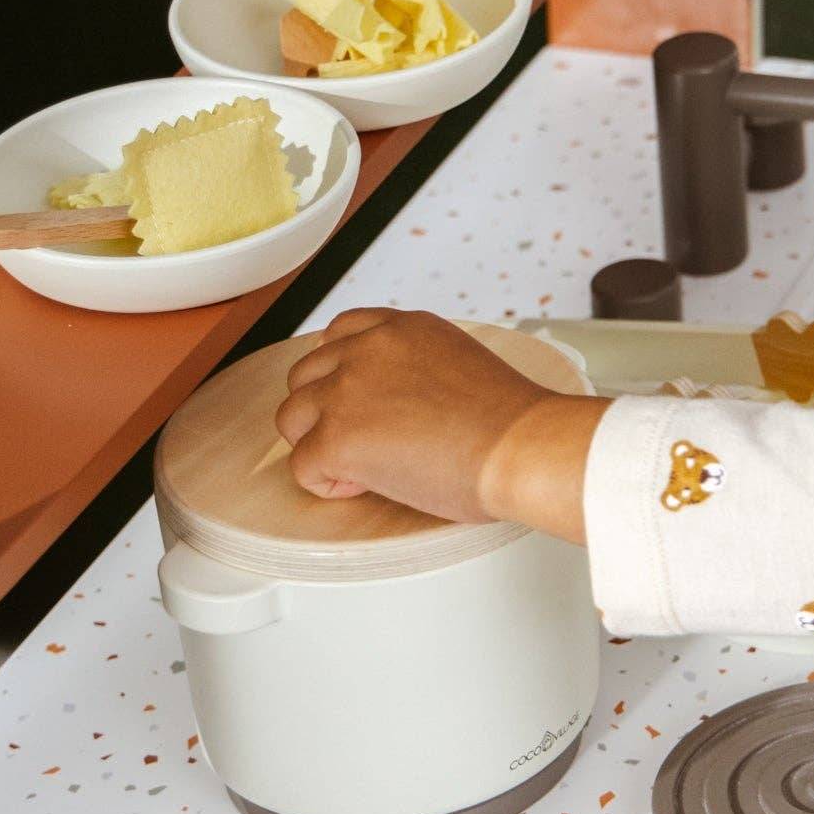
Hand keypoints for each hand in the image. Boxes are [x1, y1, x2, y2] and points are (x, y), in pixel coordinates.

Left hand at [273, 309, 603, 539]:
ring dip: (318, 444)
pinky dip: (328, 484)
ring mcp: (347, 391)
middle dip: (325, 410)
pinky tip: (367, 486)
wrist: (521, 447)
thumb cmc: (510, 422)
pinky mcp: (337, 437)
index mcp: (402, 328)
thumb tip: (402, 398)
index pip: (340, 332)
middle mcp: (368, 349)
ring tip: (362, 465)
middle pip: (305, 375)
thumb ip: (418, 367)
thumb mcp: (461, 362)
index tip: (358, 400)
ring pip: (291, 417)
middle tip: (363, 441)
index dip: (340, 372)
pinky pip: (302, 467)